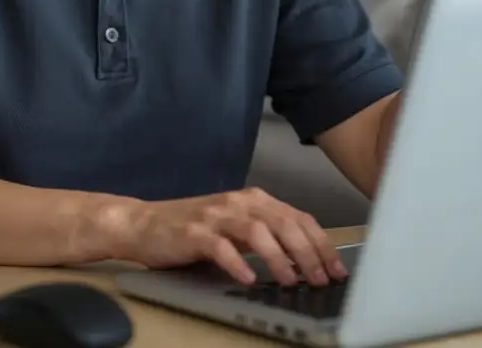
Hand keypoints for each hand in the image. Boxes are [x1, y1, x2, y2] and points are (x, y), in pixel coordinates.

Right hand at [118, 187, 346, 285]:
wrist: (145, 224)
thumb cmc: (194, 230)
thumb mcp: (236, 228)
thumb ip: (266, 236)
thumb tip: (305, 262)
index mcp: (253, 200)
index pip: (297, 217)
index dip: (320, 243)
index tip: (336, 269)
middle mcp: (238, 202)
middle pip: (283, 222)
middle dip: (307, 252)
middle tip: (320, 279)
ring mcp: (216, 215)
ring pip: (257, 230)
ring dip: (278, 256)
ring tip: (290, 281)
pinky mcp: (194, 232)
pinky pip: (221, 246)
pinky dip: (237, 262)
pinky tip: (248, 278)